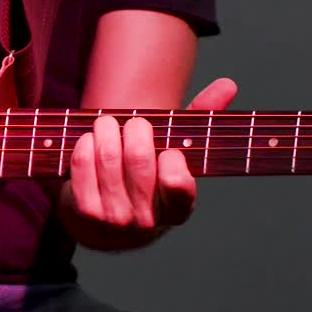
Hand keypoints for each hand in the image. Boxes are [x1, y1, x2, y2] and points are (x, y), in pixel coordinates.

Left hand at [59, 78, 237, 250]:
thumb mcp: (178, 157)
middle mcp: (147, 221)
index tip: (167, 148)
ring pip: (108, 156)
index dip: (171, 156)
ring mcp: (114, 220)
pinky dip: (86, 143)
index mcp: (178, 209)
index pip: (177, 181)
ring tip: (107, 124)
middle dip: (135, 129)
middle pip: (138, 158)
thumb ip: (203, 121)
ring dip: (106, 130)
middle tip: (133, 122)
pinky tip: (90, 139)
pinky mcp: (85, 213)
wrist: (109, 226)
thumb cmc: (150, 179)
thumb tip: (228, 85)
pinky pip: (83, 164)